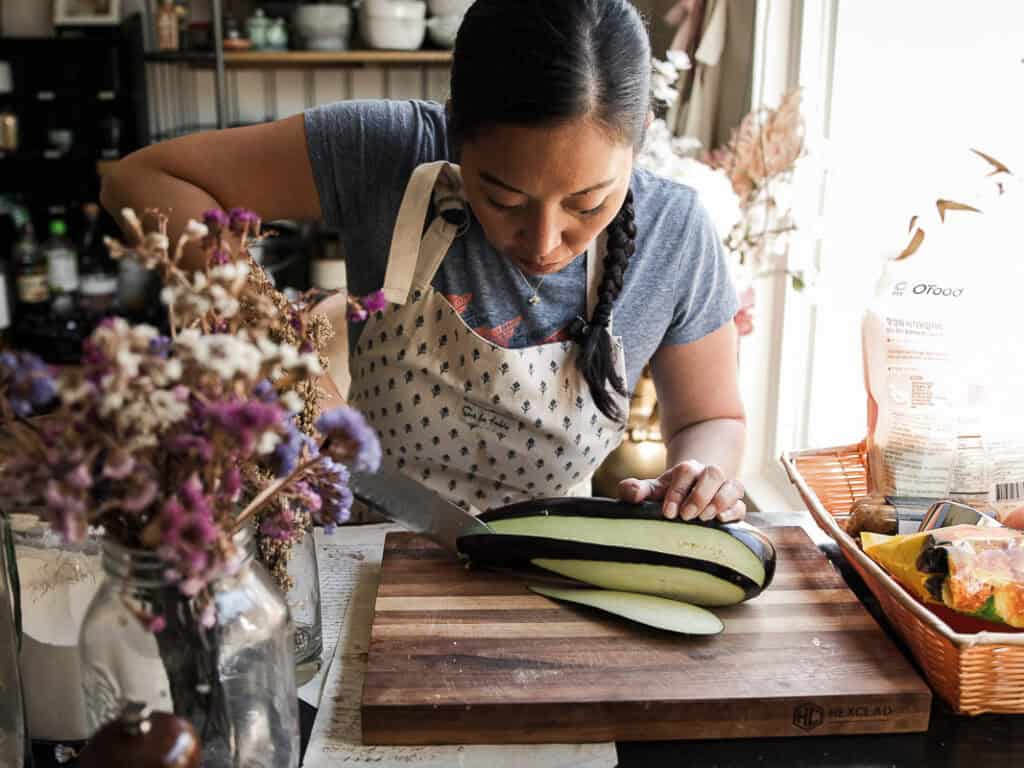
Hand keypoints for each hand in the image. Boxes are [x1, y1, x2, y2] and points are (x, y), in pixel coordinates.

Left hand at [617, 460, 746, 522]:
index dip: (677, 491)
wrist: (688, 498)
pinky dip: (734, 512)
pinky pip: (742, 505)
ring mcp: (724, 489)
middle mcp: (708, 475)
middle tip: (686, 516)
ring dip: (720, 502)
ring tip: (705, 519)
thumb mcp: (650, 492)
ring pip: (733, 485)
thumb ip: (635, 490)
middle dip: (700, 495)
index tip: (668, 513)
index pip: (685, 472)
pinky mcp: (735, 506)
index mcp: (687, 470)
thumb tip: (632, 492)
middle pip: (713, 473)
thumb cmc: (667, 496)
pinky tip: (721, 522)